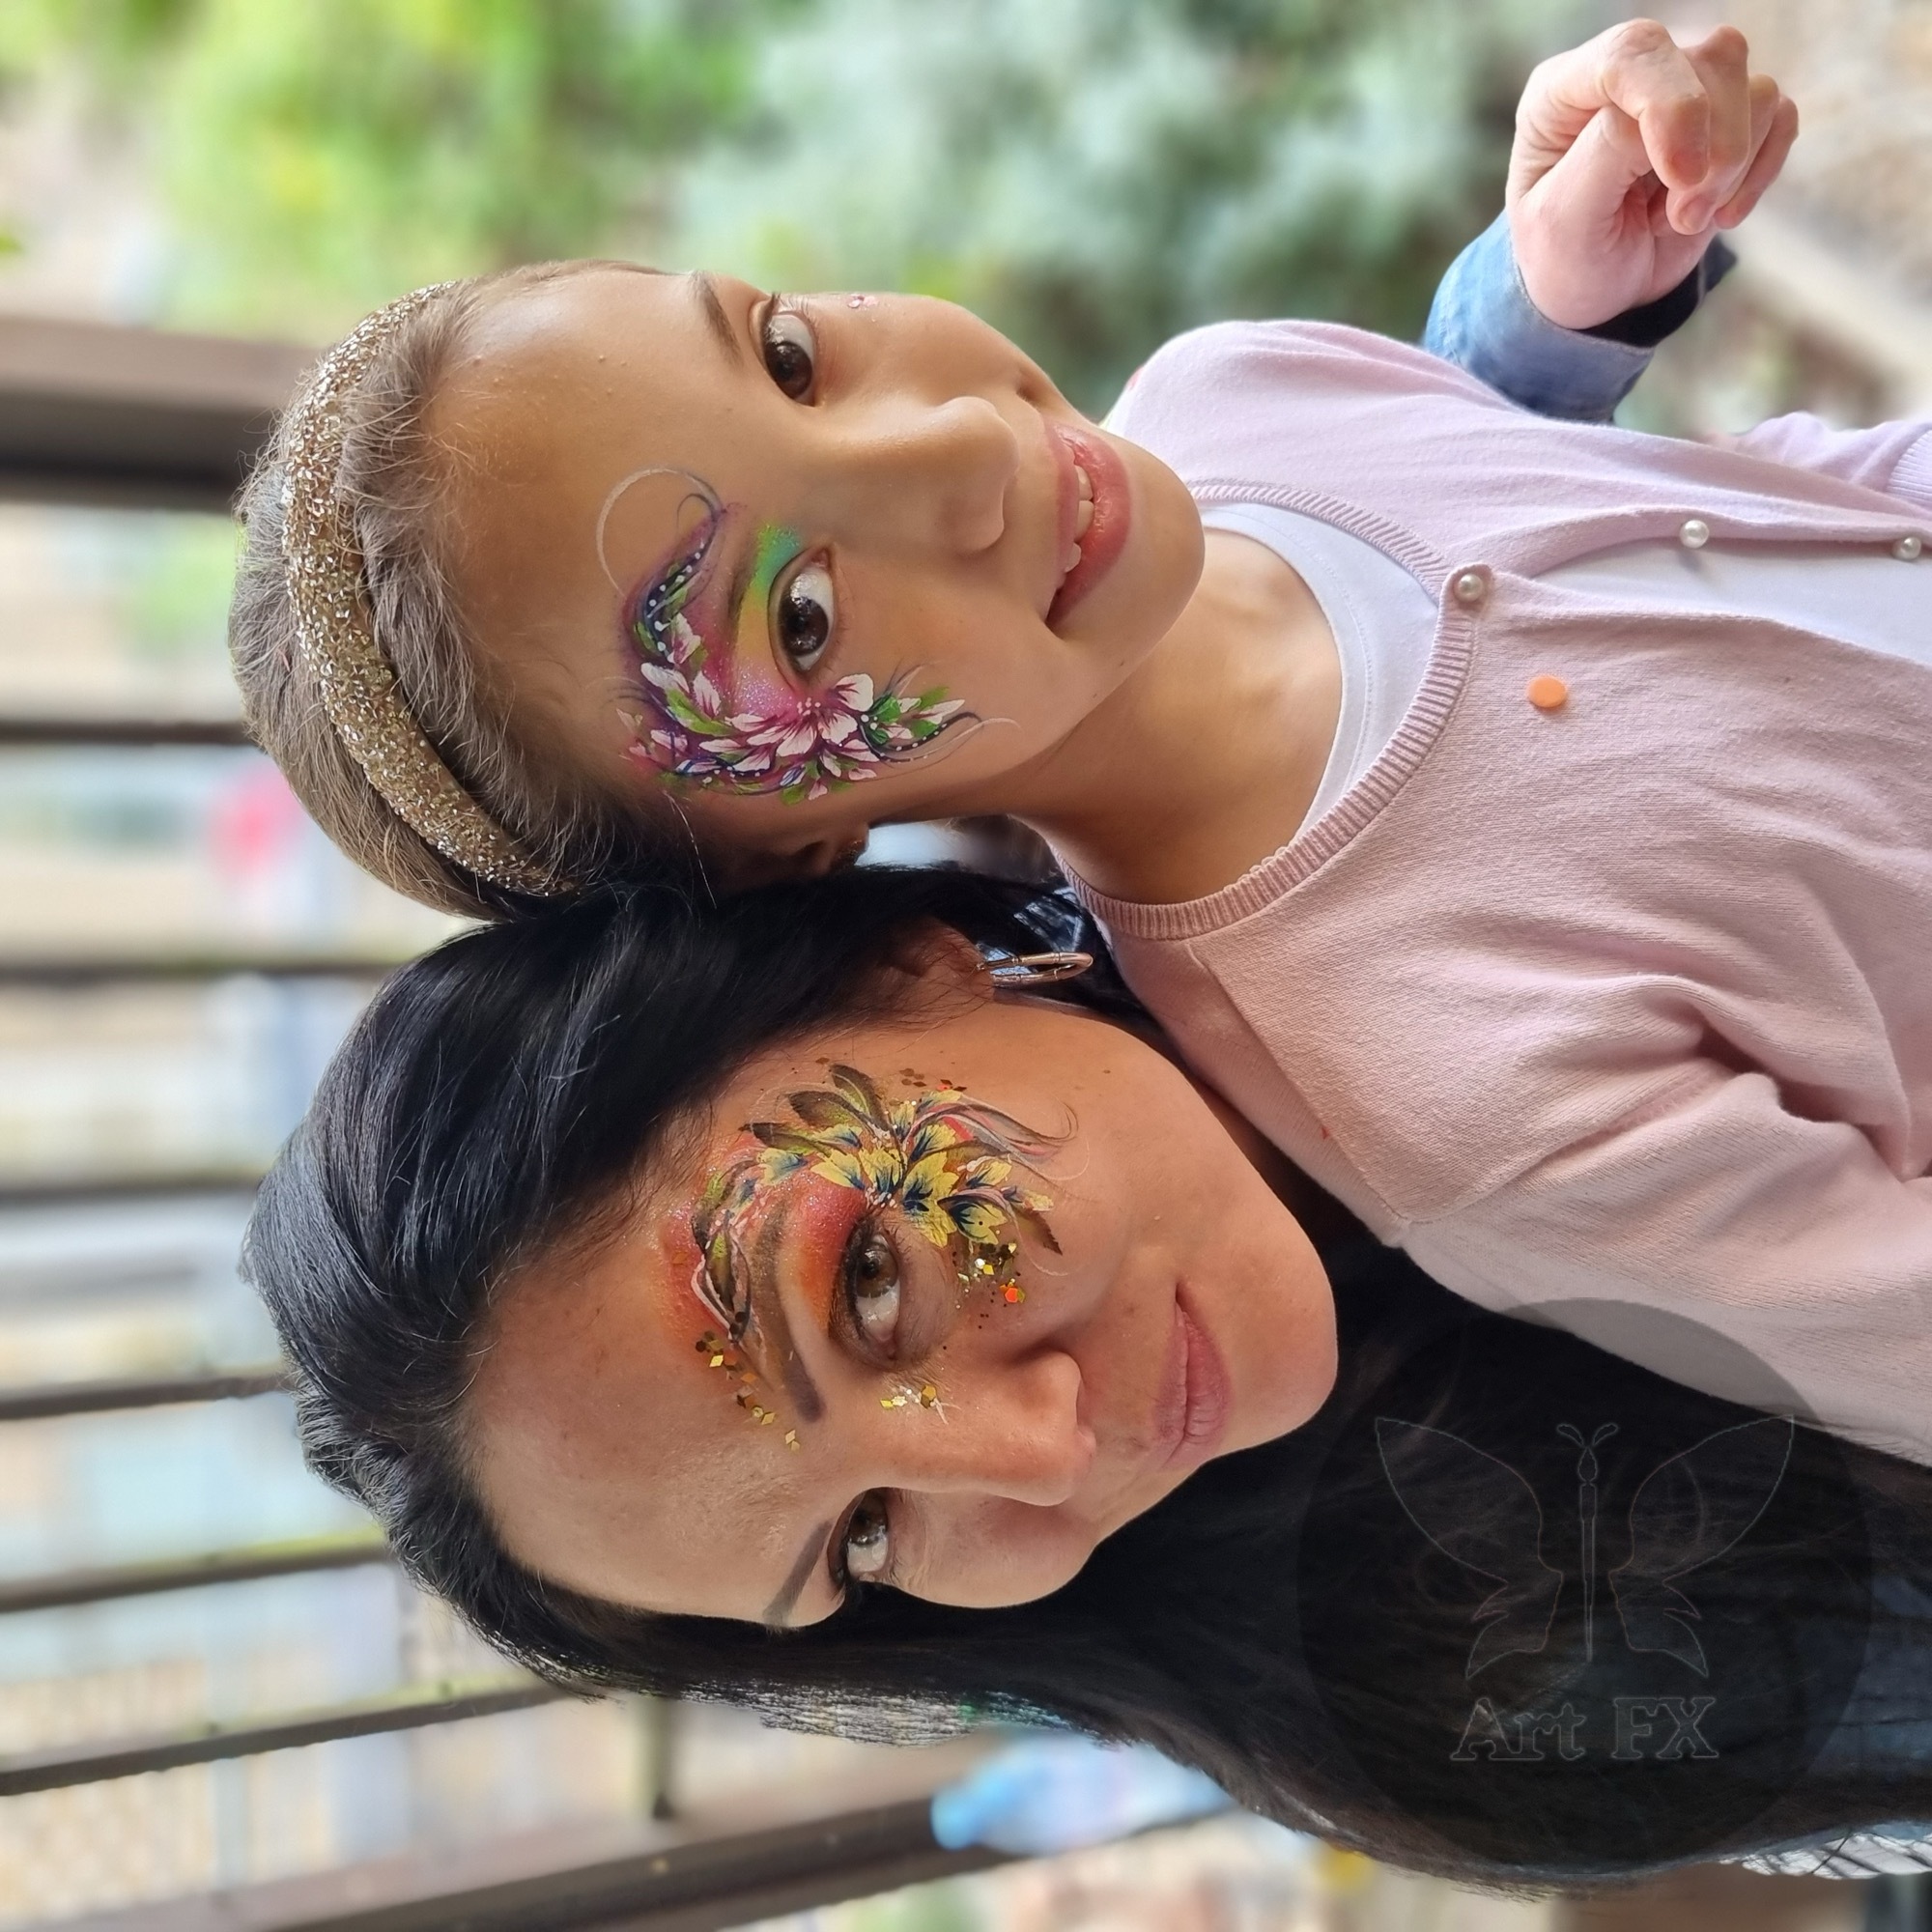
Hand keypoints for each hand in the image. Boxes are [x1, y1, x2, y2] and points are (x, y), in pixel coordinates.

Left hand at [1508, 20, 1798, 330]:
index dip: (1671, 106)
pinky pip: (1780, 117)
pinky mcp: (1729, 120)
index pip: (1634, 51)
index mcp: (1566, 89)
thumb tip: (1677, 112)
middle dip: (1711, 153)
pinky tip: (1720, 215)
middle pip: (1711, 61)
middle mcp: (1630, 76)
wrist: (1596, 293)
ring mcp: (1685, 93)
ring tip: (1683, 220)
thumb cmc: (1565, 257)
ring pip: (1756, 89)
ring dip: (1732, 169)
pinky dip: (1761, 172)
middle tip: (1678, 219)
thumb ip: (1608, 151)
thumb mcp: (1564, 218)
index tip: (1681, 177)